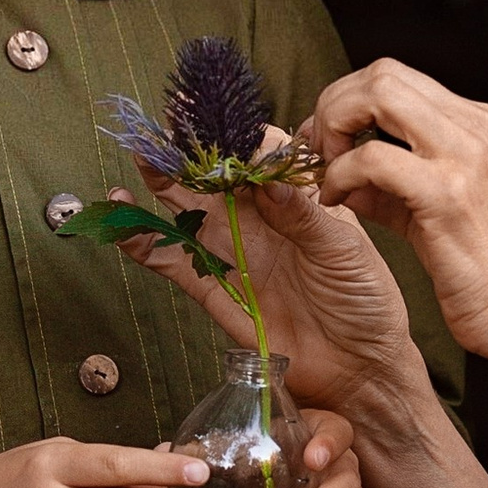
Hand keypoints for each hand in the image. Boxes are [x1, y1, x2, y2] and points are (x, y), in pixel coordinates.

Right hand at [108, 149, 426, 419]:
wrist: (358, 367)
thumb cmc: (365, 302)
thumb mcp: (345, 250)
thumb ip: (303, 215)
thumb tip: (267, 181)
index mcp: (296, 199)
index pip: (260, 154)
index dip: (237, 136)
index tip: (218, 120)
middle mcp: (259, 219)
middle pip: (214, 175)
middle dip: (189, 150)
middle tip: (164, 127)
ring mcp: (233, 252)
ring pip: (187, 209)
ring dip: (161, 185)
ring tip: (141, 159)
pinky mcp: (214, 289)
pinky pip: (171, 261)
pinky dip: (143, 243)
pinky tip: (122, 222)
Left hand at [305, 60, 487, 367]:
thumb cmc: (482, 268)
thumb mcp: (437, 205)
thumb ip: (389, 177)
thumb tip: (336, 162)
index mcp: (482, 123)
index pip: (395, 78)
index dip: (347, 101)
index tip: (325, 141)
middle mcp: (479, 126)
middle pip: (382, 74)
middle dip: (333, 106)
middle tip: (316, 152)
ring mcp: (468, 155)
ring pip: (377, 95)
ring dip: (334, 129)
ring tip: (326, 175)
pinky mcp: (448, 194)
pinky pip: (372, 158)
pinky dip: (340, 174)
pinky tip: (335, 201)